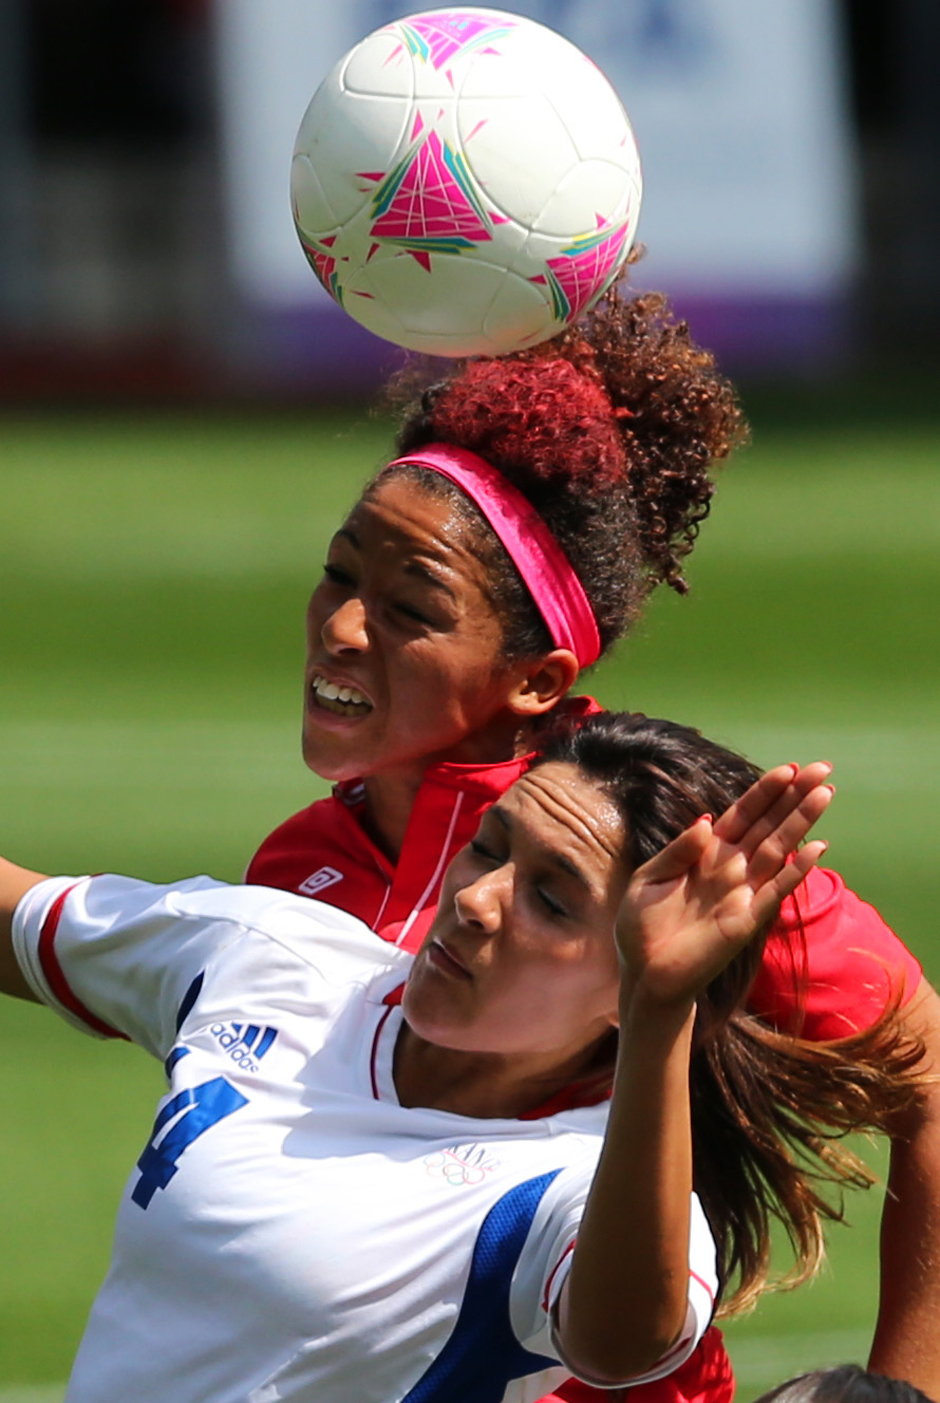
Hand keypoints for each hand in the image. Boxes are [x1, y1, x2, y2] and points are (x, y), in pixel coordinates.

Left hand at [615, 762, 833, 1009]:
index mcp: (706, 854)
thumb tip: (706, 821)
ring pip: (777, 850)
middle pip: (768, 824)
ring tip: (825, 794)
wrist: (643, 975)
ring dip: (801, 823)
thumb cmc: (642, 926)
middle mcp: (730, 869)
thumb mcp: (649, 879)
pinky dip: (796, 872)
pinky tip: (817, 850)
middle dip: (794, 796)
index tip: (787, 768)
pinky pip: (775, 892)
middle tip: (821, 768)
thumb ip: (678, 851)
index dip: (764, 792)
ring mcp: (741, 893)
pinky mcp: (745, 921)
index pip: (741, 814)